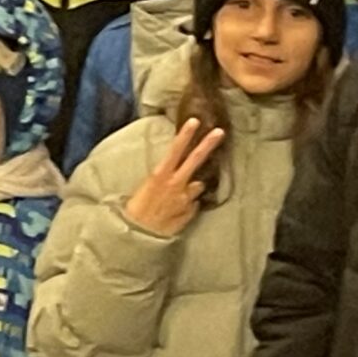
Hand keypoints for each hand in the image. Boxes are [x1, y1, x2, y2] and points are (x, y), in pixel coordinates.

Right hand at [122, 118, 226, 237]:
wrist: (139, 234)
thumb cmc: (137, 209)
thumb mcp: (146, 189)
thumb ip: (167, 181)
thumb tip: (187, 180)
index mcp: (160, 175)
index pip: (175, 150)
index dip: (186, 135)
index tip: (195, 121)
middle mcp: (176, 184)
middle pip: (195, 160)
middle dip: (208, 144)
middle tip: (220, 131)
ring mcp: (185, 198)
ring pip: (197, 185)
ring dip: (193, 187)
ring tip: (177, 196)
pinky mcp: (190, 212)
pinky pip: (193, 204)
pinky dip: (189, 204)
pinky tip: (177, 210)